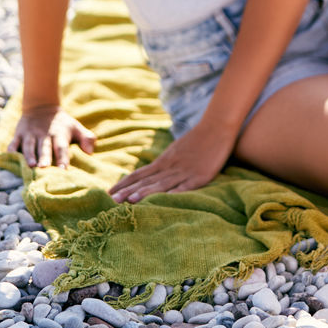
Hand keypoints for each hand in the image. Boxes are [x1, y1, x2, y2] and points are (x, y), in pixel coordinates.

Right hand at [8, 105, 95, 169]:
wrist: (42, 107)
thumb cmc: (62, 124)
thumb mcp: (76, 128)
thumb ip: (86, 138)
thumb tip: (91, 152)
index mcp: (59, 134)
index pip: (62, 147)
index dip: (63, 158)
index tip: (64, 170)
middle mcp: (44, 134)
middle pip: (44, 147)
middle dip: (44, 157)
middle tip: (44, 168)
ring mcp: (31, 134)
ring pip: (29, 145)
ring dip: (29, 155)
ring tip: (30, 166)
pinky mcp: (19, 133)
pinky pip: (14, 140)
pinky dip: (11, 147)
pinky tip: (9, 154)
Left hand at [109, 119, 235, 202]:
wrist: (217, 126)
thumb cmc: (198, 139)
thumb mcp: (177, 150)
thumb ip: (165, 162)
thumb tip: (151, 173)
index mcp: (164, 160)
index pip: (140, 174)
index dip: (125, 184)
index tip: (109, 193)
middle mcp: (171, 166)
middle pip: (147, 181)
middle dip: (129, 191)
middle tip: (112, 201)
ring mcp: (185, 171)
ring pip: (162, 184)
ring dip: (146, 193)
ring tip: (130, 201)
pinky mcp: (200, 176)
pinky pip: (186, 186)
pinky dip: (174, 193)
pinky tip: (164, 200)